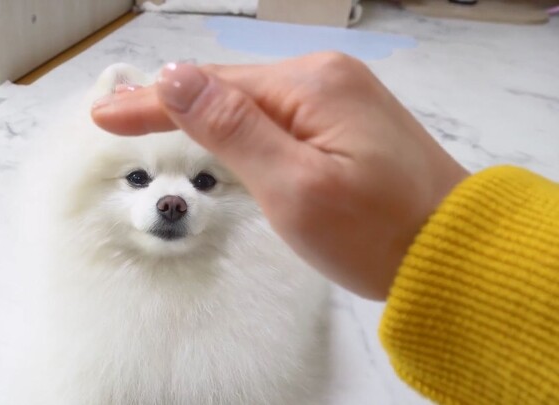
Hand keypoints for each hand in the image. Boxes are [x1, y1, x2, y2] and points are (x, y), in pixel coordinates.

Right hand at [91, 53, 467, 299]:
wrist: (453, 254)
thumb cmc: (378, 231)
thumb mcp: (293, 185)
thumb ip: (232, 129)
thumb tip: (176, 77)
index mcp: (312, 85)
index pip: (211, 87)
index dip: (154, 101)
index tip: (106, 112)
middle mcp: (327, 79)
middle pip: (231, 88)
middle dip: (173, 101)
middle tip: (119, 111)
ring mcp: (341, 100)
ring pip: (253, 103)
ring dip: (204, 111)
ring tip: (155, 116)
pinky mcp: (347, 125)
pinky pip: (279, 117)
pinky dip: (240, 125)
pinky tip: (219, 128)